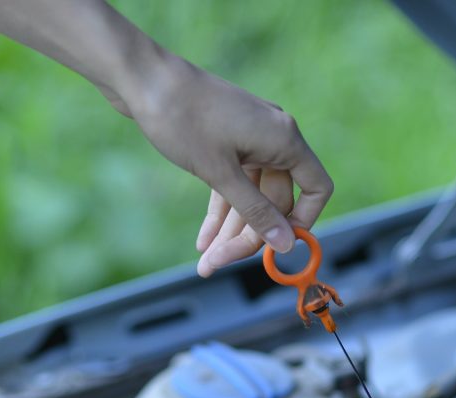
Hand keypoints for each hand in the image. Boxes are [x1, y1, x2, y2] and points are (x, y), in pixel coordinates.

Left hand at [116, 57, 332, 276]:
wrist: (140, 76)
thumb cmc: (182, 119)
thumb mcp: (220, 173)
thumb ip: (256, 210)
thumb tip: (287, 244)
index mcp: (283, 139)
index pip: (315, 189)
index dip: (301, 222)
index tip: (276, 247)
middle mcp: (273, 138)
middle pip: (276, 201)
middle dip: (249, 235)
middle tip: (217, 263)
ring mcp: (248, 139)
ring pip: (251, 196)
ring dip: (230, 230)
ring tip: (205, 261)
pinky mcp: (226, 141)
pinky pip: (232, 184)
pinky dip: (220, 210)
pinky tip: (203, 238)